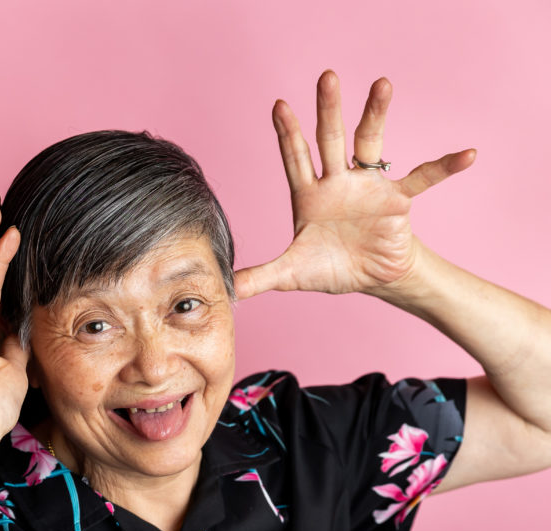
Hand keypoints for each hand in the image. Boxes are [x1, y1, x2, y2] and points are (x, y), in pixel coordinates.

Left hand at [235, 71, 475, 299]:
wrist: (369, 277)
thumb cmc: (329, 268)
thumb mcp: (291, 275)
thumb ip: (260, 277)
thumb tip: (228, 289)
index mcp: (309, 196)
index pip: (295, 158)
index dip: (287, 133)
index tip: (278, 104)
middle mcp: (338, 182)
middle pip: (331, 139)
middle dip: (327, 110)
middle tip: (326, 76)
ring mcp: (368, 187)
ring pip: (371, 144)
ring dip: (376, 115)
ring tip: (382, 84)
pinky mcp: (397, 201)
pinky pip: (423, 179)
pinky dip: (444, 167)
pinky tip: (466, 154)